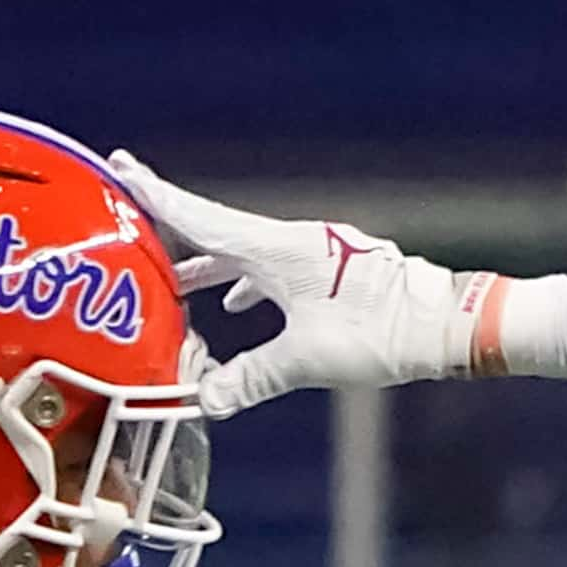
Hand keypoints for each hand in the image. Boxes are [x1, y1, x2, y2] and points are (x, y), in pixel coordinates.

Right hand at [107, 151, 486, 418]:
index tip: (119, 166)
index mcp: (277, 250)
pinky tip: (237, 305)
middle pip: (216, 231)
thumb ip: (251, 378)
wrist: (447, 322)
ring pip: (245, 255)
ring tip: (170, 278)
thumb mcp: (308, 360)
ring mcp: (313, 256)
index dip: (156, 198)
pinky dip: (245, 283)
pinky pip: (272, 271)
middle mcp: (291, 244)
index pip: (200, 219)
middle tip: (129, 212)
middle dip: (173, 229)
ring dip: (207, 266)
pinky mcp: (330, 274)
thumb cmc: (382, 332)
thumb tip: (206, 400)